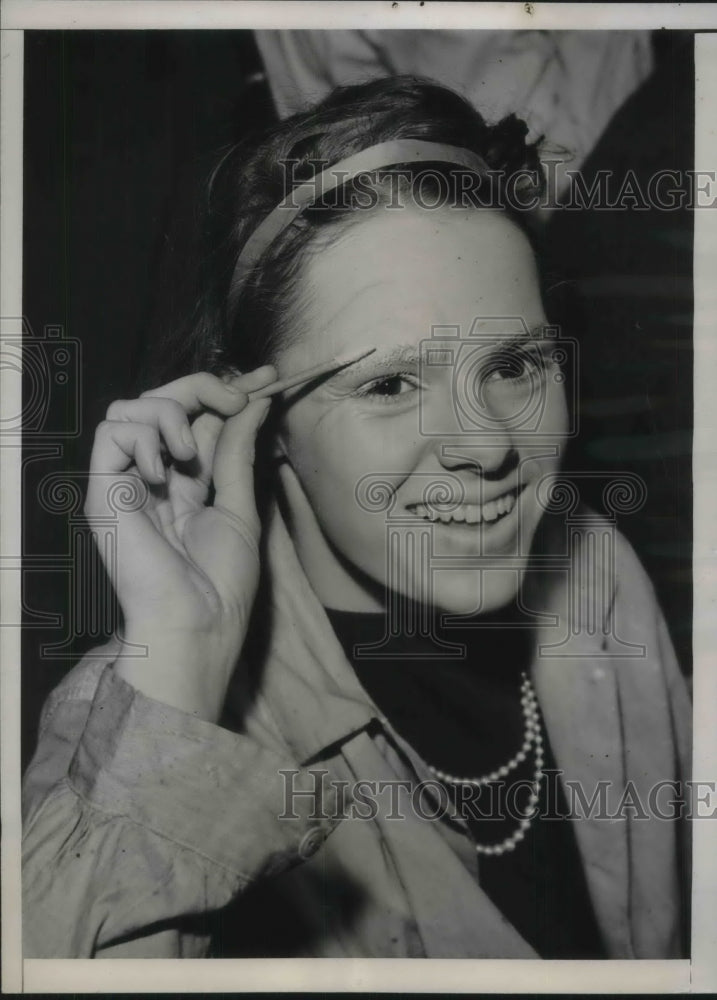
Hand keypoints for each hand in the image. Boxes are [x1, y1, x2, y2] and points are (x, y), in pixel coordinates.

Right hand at [84, 366, 275, 720]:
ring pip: (132, 406)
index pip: (200, 420)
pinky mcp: (104, 489)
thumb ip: (237, 451)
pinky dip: (142, 436)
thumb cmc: (220, 581)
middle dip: (202, 388)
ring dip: (169, 413)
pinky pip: (111, 430)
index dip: (227, 393)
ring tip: (188, 456)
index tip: (266, 377)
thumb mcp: (239, 505)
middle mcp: (153, 477)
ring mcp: (127, 482)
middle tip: (237, 398)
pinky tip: (163, 469)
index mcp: (185, 484)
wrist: (196, 621)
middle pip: (164, 403)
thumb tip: (254, 401)